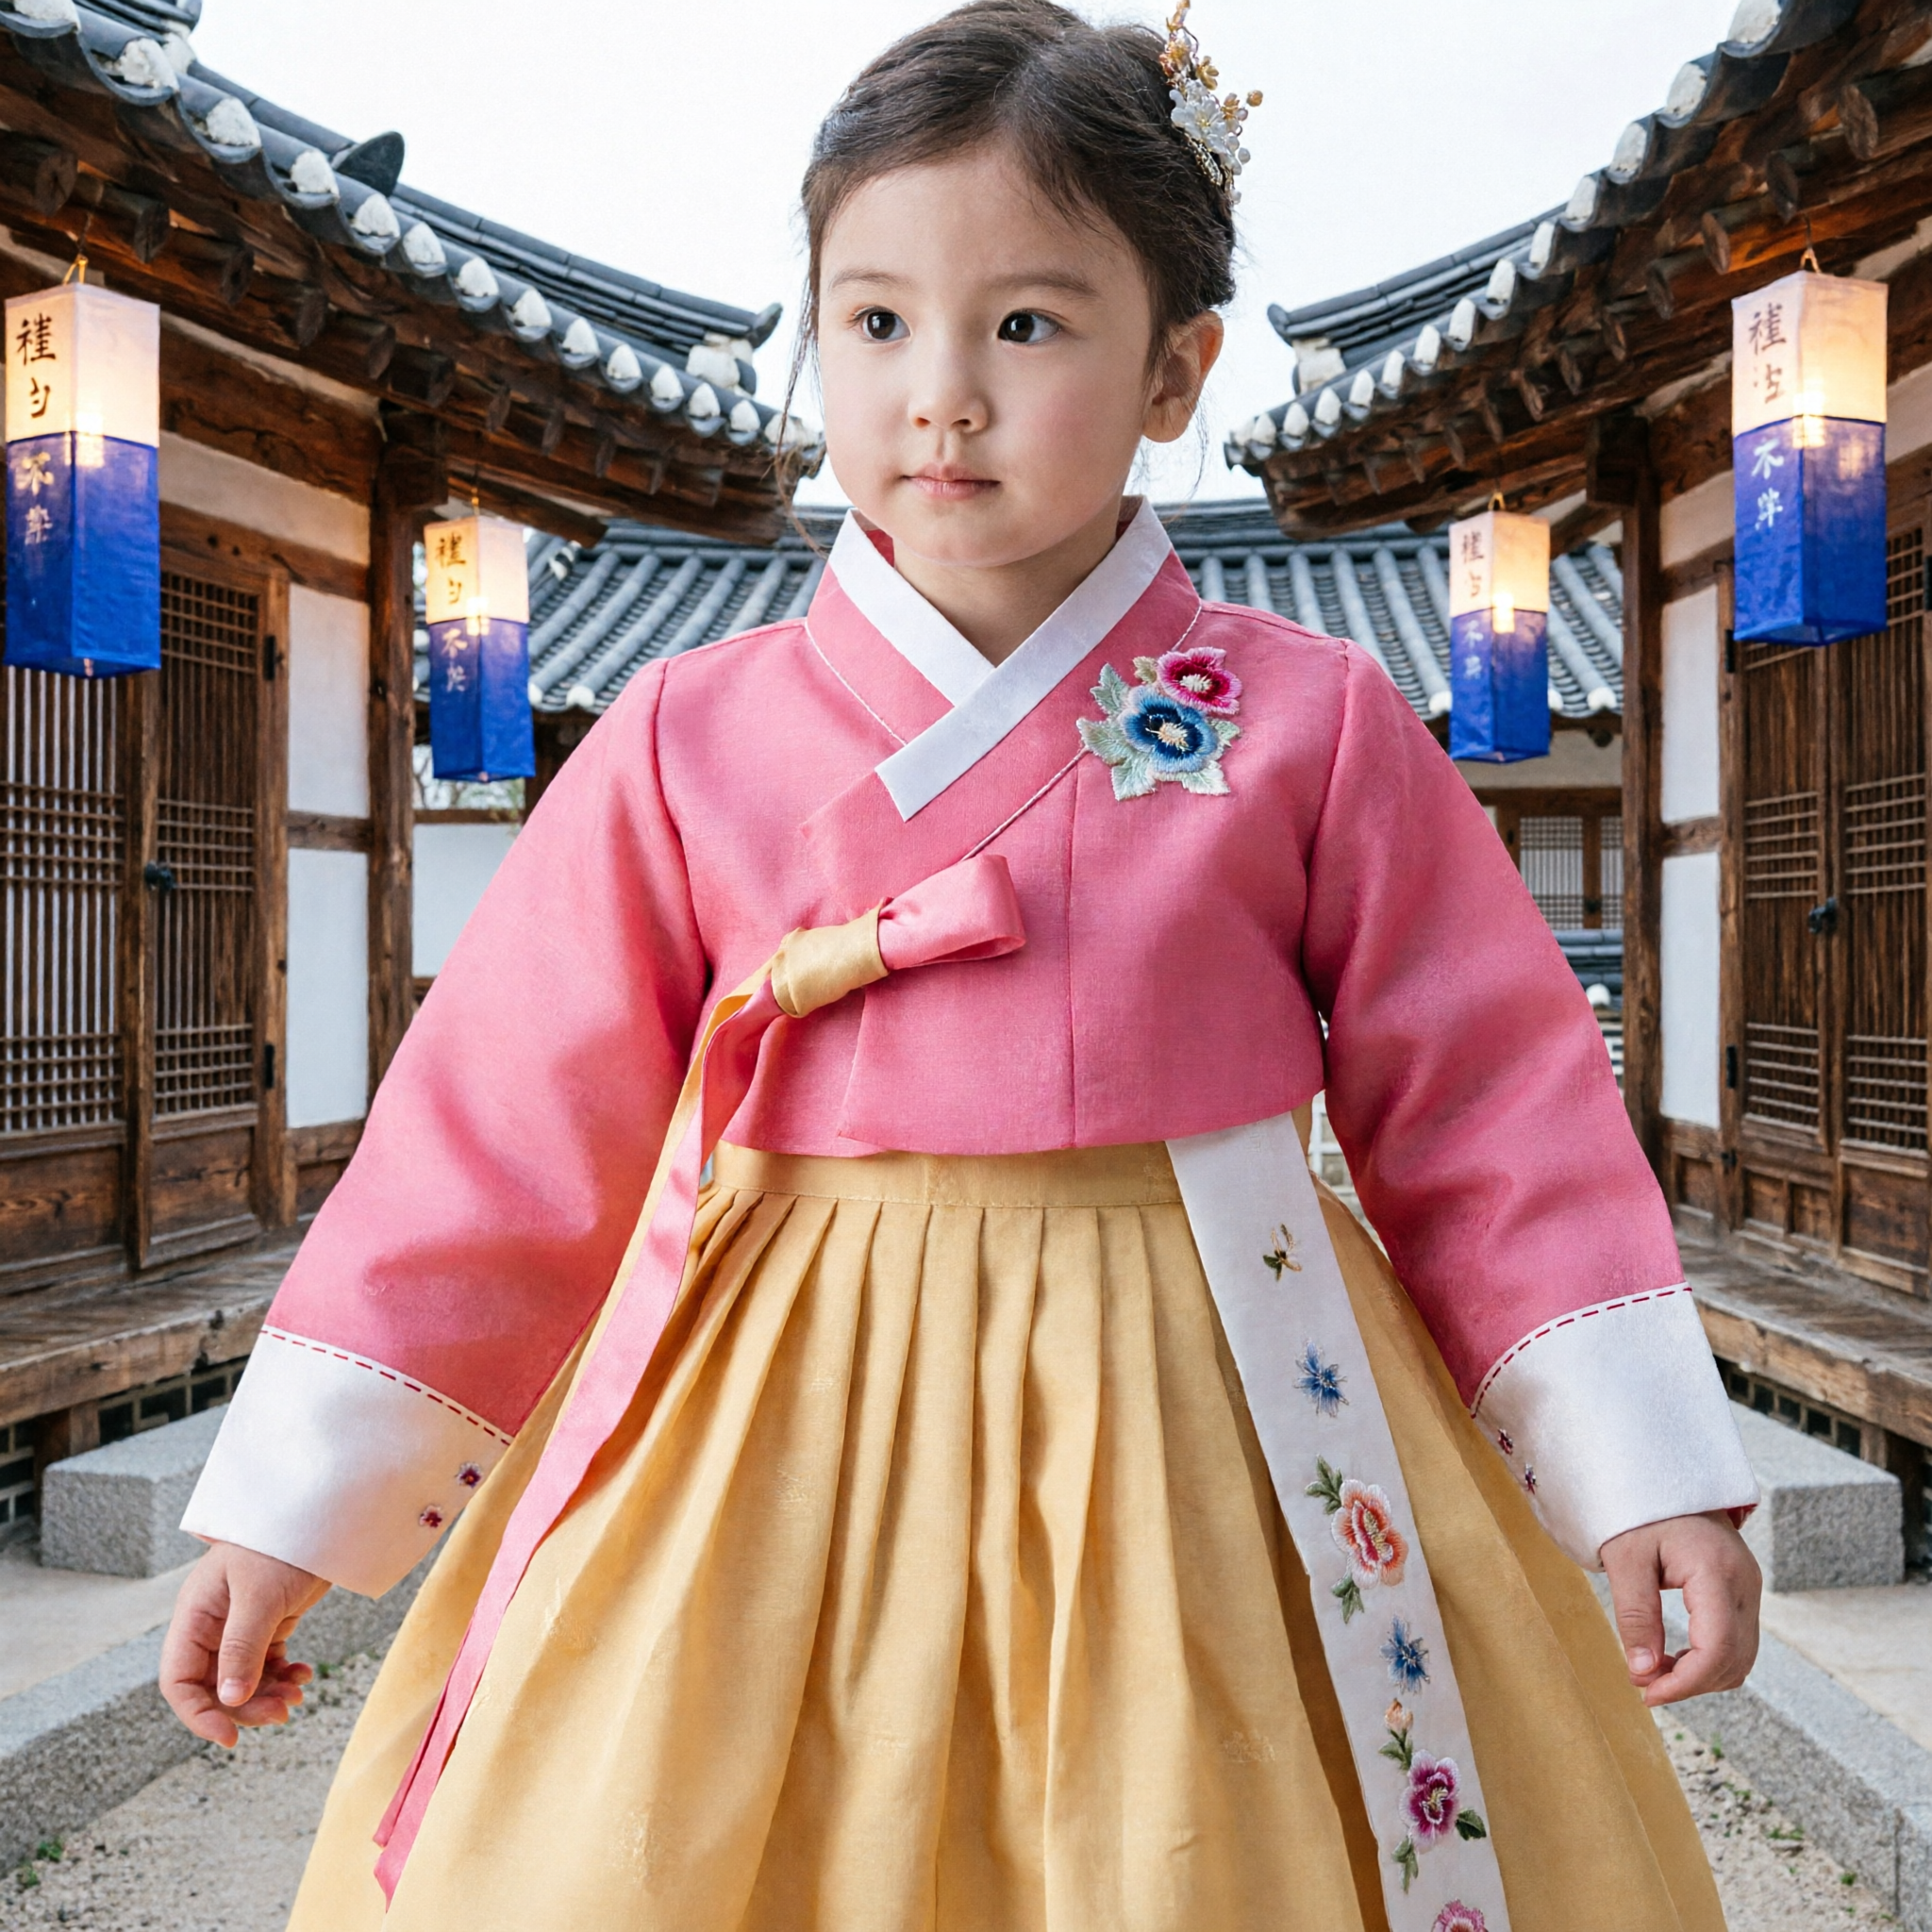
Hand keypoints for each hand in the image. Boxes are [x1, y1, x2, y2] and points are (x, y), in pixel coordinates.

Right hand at [160, 1541, 329, 1746]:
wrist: (317, 1513)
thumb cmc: (280, 1544)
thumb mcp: (259, 1597)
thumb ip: (241, 1648)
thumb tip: (230, 1700)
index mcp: (195, 1616)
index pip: (179, 1679)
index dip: (197, 1714)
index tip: (229, 1737)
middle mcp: (211, 1625)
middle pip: (214, 1686)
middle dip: (245, 1706)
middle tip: (282, 1713)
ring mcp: (239, 1626)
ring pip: (242, 1680)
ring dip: (266, 1695)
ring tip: (297, 1696)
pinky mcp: (267, 1624)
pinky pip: (266, 1664)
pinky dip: (282, 1676)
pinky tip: (304, 1675)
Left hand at [1600, 1511, 1760, 1706]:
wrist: (1662, 1475)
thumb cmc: (1639, 1510)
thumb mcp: (1625, 1558)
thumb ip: (1636, 1615)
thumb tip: (1643, 1671)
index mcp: (1717, 1571)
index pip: (1717, 1648)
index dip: (1685, 1682)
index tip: (1647, 1693)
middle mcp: (1745, 1584)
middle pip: (1734, 1660)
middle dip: (1690, 1683)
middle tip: (1642, 1684)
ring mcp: (1749, 1588)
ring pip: (1741, 1658)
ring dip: (1701, 1676)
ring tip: (1653, 1671)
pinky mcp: (1743, 1592)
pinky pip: (1737, 1641)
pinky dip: (1709, 1660)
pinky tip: (1673, 1657)